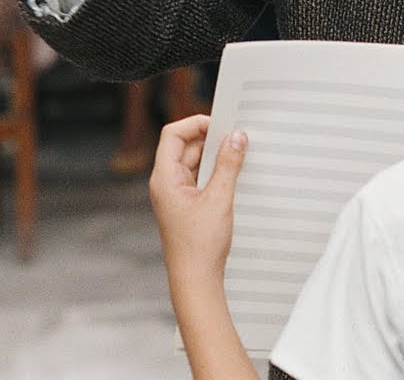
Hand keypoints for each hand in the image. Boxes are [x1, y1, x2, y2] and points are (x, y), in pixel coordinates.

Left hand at [149, 115, 247, 279]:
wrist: (195, 280)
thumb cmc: (199, 246)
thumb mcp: (219, 199)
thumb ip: (228, 164)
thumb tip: (236, 136)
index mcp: (164, 178)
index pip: (173, 134)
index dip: (195, 123)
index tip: (220, 124)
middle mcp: (166, 183)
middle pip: (184, 146)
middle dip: (210, 139)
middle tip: (236, 138)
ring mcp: (175, 194)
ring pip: (194, 162)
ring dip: (214, 157)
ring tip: (238, 156)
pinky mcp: (186, 205)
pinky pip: (199, 178)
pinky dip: (215, 172)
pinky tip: (233, 175)